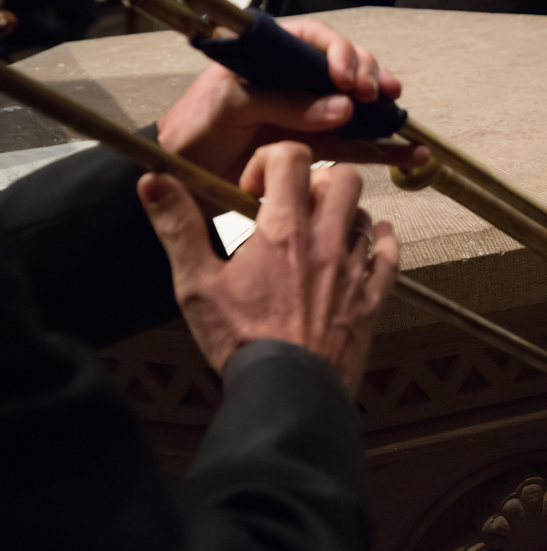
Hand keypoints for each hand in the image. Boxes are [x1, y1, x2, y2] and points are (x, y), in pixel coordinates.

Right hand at [139, 142, 398, 388]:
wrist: (289, 392)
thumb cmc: (243, 341)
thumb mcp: (196, 284)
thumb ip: (178, 227)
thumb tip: (154, 181)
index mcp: (284, 231)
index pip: (292, 159)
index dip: (271, 161)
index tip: (254, 189)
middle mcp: (327, 242)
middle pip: (342, 178)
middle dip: (316, 181)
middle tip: (292, 204)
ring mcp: (355, 269)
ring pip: (365, 213)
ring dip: (344, 212)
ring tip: (319, 229)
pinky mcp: (372, 297)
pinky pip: (389, 255)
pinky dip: (382, 240)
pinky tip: (371, 239)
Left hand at [157, 19, 429, 188]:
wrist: (182, 175)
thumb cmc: (195, 130)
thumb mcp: (233, 107)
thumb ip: (286, 104)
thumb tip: (344, 108)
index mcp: (271, 53)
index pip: (316, 38)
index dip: (340, 53)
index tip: (347, 79)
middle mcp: (296, 78)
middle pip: (346, 66)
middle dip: (367, 77)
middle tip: (376, 96)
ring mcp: (310, 112)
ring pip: (358, 104)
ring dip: (384, 111)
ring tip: (401, 120)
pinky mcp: (318, 145)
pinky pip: (358, 144)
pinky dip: (385, 150)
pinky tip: (412, 153)